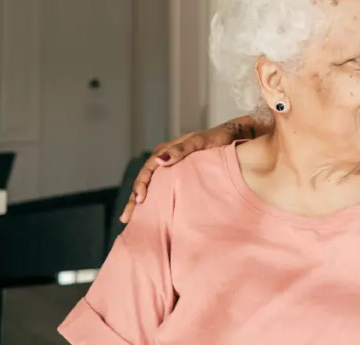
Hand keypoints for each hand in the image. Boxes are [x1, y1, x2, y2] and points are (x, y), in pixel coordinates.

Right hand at [119, 121, 249, 222]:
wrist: (233, 139)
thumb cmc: (218, 139)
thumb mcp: (201, 142)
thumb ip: (182, 149)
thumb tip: (160, 160)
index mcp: (166, 150)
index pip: (147, 169)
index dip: (141, 184)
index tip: (140, 199)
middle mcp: (165, 160)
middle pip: (144, 181)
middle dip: (134, 199)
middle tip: (126, 217)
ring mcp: (171, 171)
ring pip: (152, 188)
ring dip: (140, 203)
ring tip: (130, 221)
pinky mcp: (179, 179)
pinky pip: (163, 191)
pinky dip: (155, 203)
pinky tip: (150, 217)